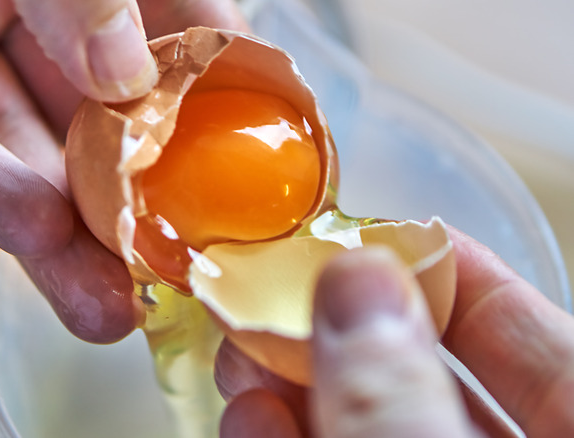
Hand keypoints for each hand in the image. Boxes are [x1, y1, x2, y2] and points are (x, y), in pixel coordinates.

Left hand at [0, 0, 245, 342]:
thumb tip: (127, 75)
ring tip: (110, 305)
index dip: (207, 95)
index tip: (248, 161)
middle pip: (89, 114)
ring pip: (12, 146)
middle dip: (132, 201)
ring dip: (61, 233)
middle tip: (178, 271)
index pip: (163, 31)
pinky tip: (36, 229)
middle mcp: (13, 11)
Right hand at [217, 228, 573, 436]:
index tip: (382, 234)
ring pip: (380, 426)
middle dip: (347, 334)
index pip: (540, 343)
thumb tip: (357, 284)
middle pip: (439, 383)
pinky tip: (254, 424)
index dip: (460, 275)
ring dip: (302, 389)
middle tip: (284, 297)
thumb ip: (396, 402)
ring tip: (247, 363)